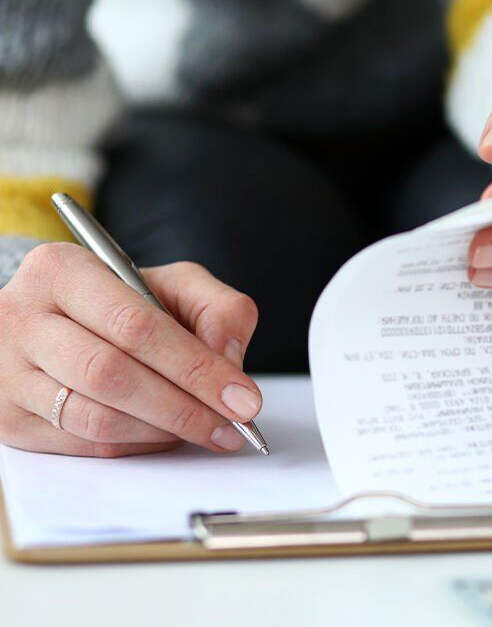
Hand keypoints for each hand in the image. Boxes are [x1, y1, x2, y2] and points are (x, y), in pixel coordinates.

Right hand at [0, 244, 261, 456]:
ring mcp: (8, 372)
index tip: (241, 397)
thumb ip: (217, 308)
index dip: (196, 367)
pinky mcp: (8, 418)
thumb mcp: (174, 284)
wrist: (56, 321)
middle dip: (184, 407)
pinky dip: (136, 446)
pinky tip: (166, 435)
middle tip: (231, 425)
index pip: (136, 326)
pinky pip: (83, 444)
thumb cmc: (124, 302)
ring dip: (162, 432)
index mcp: (62, 271)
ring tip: (205, 430)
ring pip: (95, 417)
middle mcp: (23, 318)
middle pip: (112, 374)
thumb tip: (228, 361)